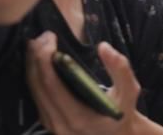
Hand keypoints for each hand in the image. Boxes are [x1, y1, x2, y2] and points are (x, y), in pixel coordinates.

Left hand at [26, 32, 147, 134]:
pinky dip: (35, 77)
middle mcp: (59, 124)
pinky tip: (38, 62)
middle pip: (37, 87)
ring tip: (38, 44)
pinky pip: (36, 97)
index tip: (50, 39)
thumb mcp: (130, 91)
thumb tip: (103, 47)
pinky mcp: (49, 122)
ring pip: (33, 92)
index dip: (45, 60)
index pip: (52, 85)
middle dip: (36, 58)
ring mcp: (51, 125)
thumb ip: (120, 69)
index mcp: (77, 117)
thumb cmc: (123, 113)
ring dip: (33, 66)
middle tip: (42, 36)